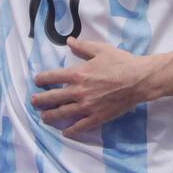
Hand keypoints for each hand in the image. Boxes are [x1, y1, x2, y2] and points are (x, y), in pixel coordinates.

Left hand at [31, 37, 157, 137]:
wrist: (138, 80)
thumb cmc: (120, 62)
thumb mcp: (100, 49)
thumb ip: (82, 47)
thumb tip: (69, 41)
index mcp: (78, 73)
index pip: (52, 77)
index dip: (41, 79)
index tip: (37, 81)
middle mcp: (78, 91)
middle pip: (53, 97)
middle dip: (40, 100)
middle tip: (33, 102)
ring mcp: (87, 106)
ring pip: (63, 113)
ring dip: (50, 116)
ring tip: (43, 117)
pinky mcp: (97, 117)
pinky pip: (80, 126)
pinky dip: (71, 130)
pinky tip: (65, 131)